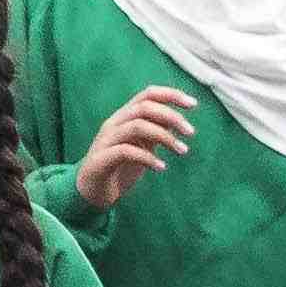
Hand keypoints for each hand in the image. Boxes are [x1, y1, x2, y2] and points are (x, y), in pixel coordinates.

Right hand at [74, 86, 195, 209]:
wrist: (92, 192)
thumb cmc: (120, 167)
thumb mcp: (143, 145)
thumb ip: (156, 131)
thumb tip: (178, 120)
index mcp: (124, 117)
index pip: (147, 95)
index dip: (170, 95)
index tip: (193, 104)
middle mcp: (114, 124)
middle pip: (144, 107)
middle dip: (171, 116)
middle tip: (191, 132)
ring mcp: (106, 140)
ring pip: (137, 126)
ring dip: (165, 136)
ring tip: (182, 150)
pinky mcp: (101, 160)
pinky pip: (126, 151)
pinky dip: (148, 158)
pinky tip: (161, 167)